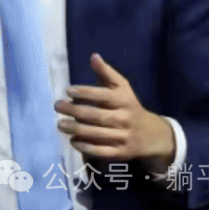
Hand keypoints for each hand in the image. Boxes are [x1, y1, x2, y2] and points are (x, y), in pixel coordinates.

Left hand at [54, 54, 174, 171]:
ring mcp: (123, 137)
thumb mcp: (123, 88)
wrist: (151, 134)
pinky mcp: (121, 153)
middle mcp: (124, 118)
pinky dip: (86, 147)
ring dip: (75, 129)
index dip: (84, 92)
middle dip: (74, 111)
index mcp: (124, 100)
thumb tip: (94, 56)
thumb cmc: (129, 106)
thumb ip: (107, 73)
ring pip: (96, 134)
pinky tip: (73, 140)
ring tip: (60, 124)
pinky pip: (101, 151)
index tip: (68, 90)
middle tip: (57, 106)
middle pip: (96, 115)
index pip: (102, 95)